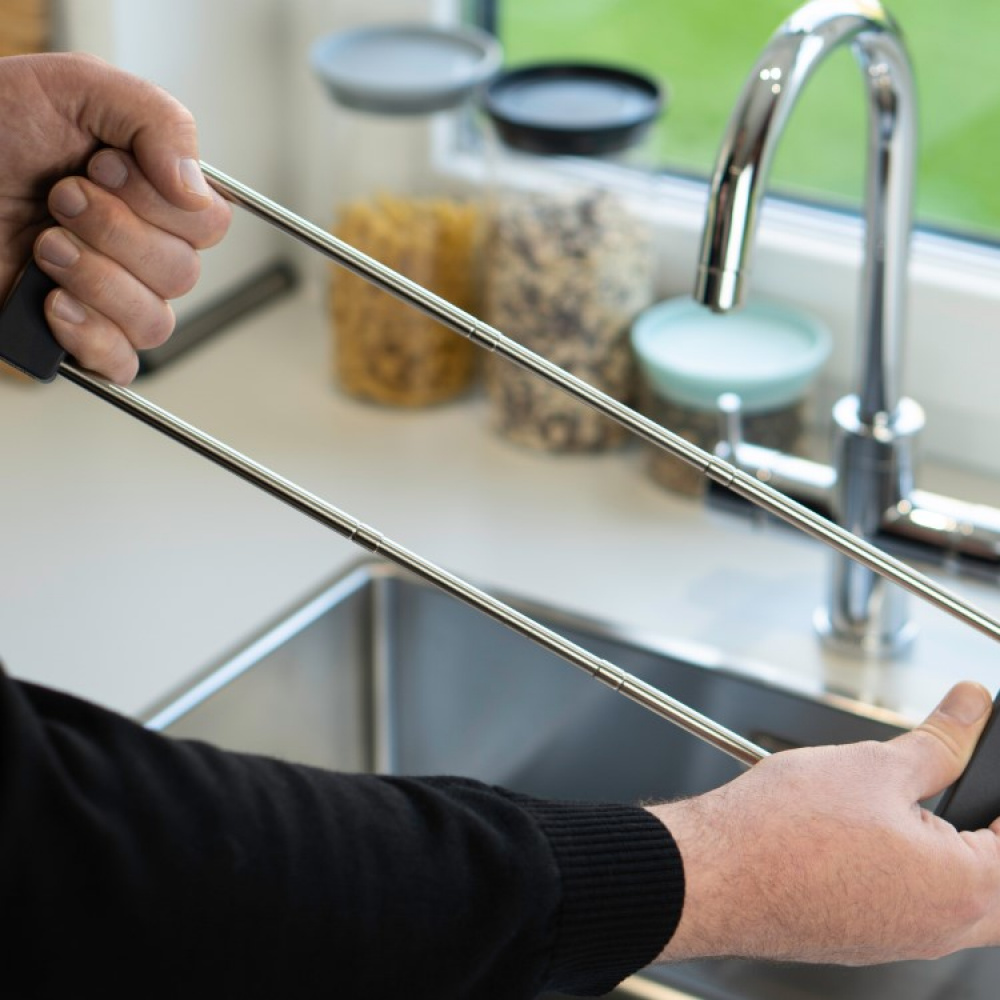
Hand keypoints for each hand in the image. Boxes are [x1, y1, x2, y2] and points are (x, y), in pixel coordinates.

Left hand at [0, 53, 230, 382]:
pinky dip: (91, 337)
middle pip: (183, 274)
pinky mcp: (77, 333)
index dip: (160, 203)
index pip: (209, 223)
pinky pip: (120, 364)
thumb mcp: (77, 86)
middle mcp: (140, 249)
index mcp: (154, 196)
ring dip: (97, 280)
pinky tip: (52, 301)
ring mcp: (111, 296)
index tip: (102, 167)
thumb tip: (196, 192)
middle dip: (115, 233)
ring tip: (45, 245)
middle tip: (60, 199)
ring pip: (154, 322)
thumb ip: (160, 121)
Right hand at [650, 681, 999, 964]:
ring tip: (912, 809)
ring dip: (953, 861)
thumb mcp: (872, 765)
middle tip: (967, 799)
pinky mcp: (859, 940)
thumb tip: (970, 710)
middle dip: (989, 841)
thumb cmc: (782, 831)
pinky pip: (909, 912)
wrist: (712, 874)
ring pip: (957, 906)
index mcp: (962, 888)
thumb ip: (939, 741)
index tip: (985, 766)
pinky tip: (868, 837)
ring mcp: (897, 941)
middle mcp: (939, 929)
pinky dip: (909, 877)